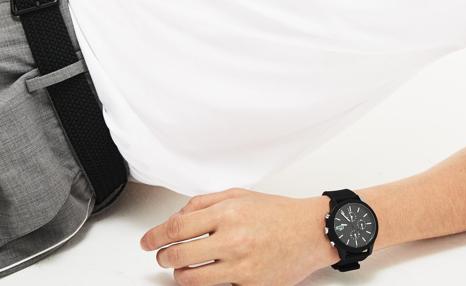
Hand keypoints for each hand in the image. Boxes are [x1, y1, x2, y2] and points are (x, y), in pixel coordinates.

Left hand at [139, 186, 339, 284]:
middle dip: (163, 257)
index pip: (178, 227)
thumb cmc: (277, 212)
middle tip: (162, 255)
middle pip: (178, 255)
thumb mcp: (239, 195)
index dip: (155, 236)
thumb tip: (178, 216)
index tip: (147, 241)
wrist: (310, 232)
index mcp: (227, 213)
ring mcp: (240, 266)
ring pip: (191, 279)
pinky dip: (207, 282)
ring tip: (183, 268)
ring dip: (180, 274)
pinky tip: (209, 274)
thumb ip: (205, 203)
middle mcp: (232, 239)